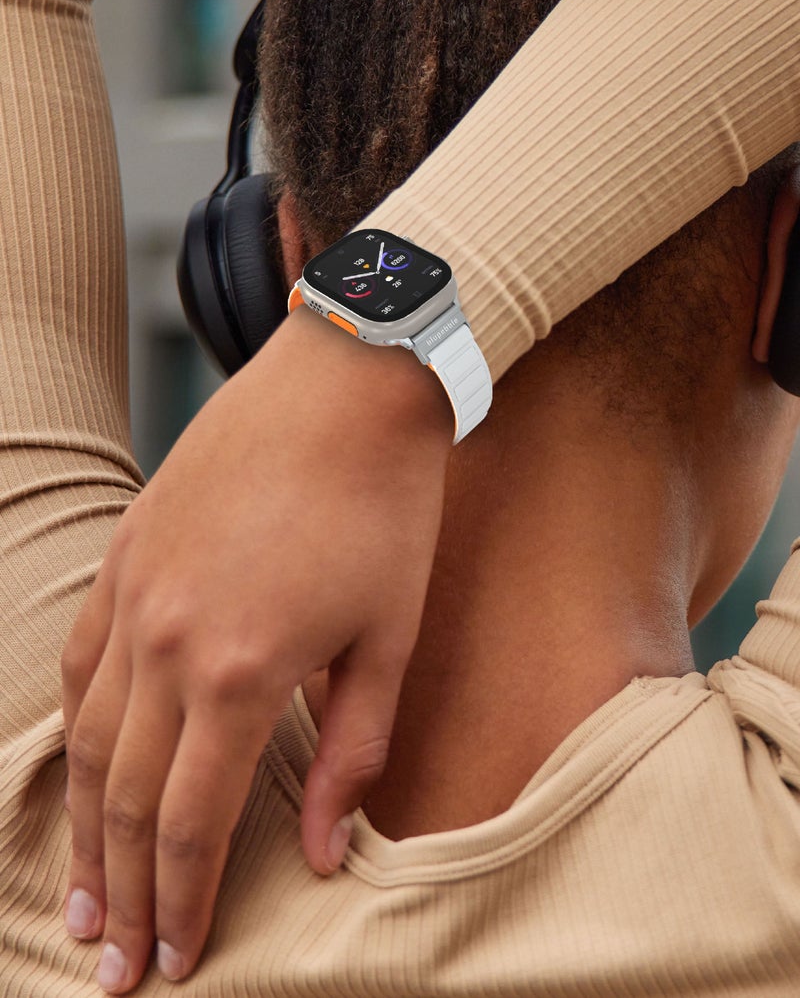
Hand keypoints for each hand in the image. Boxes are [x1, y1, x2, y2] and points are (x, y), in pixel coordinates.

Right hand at [60, 306, 451, 992]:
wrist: (343, 387)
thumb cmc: (385, 508)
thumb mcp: (389, 639)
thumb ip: (351, 755)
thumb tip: (324, 854)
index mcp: (240, 670)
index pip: (193, 822)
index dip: (181, 904)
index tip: (173, 965)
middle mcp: (167, 640)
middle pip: (127, 797)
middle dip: (122, 891)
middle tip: (110, 967)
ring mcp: (135, 592)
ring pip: (88, 739)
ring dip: (83, 827)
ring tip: (83, 896)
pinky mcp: (126, 552)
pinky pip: (80, 661)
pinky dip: (77, 729)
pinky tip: (84, 769)